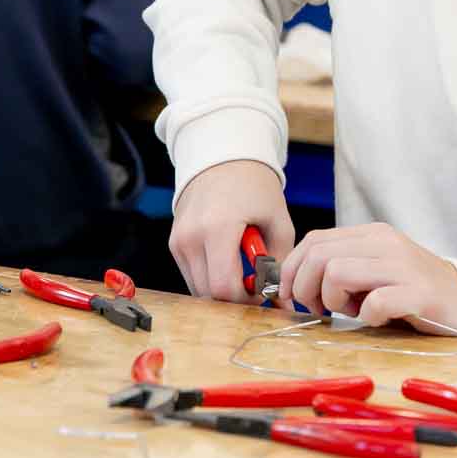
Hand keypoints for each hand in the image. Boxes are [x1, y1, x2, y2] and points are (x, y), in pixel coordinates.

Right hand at [169, 160, 293, 301]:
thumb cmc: (255, 187)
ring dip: (221, 288)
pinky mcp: (174, 243)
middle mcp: (191, 237)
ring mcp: (178, 241)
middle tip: (255, 283)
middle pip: (209, 294)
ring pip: (198, 288)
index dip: (246, 298)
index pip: (223, 288)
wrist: (225, 159)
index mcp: (217, 229)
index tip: (262, 290)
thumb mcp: (278, 221)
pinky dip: (211, 276)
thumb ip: (280, 261)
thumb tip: (282, 297)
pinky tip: (228, 260)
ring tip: (242, 269)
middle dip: (234, 296)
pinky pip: (192, 275)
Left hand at [276, 222, 456, 333]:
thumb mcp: (375, 269)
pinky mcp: (419, 293)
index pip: (313, 241)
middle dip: (305, 289)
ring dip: (335, 302)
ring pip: (337, 274)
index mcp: (372, 234)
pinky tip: (380, 319)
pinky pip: (374, 303)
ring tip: (355, 312)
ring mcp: (403, 266)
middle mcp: (385, 243)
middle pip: (318, 256)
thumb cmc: (414, 291)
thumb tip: (293, 281)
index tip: (288, 296)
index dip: (290, 270)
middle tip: (321, 310)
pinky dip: (368, 317)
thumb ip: (342, 266)